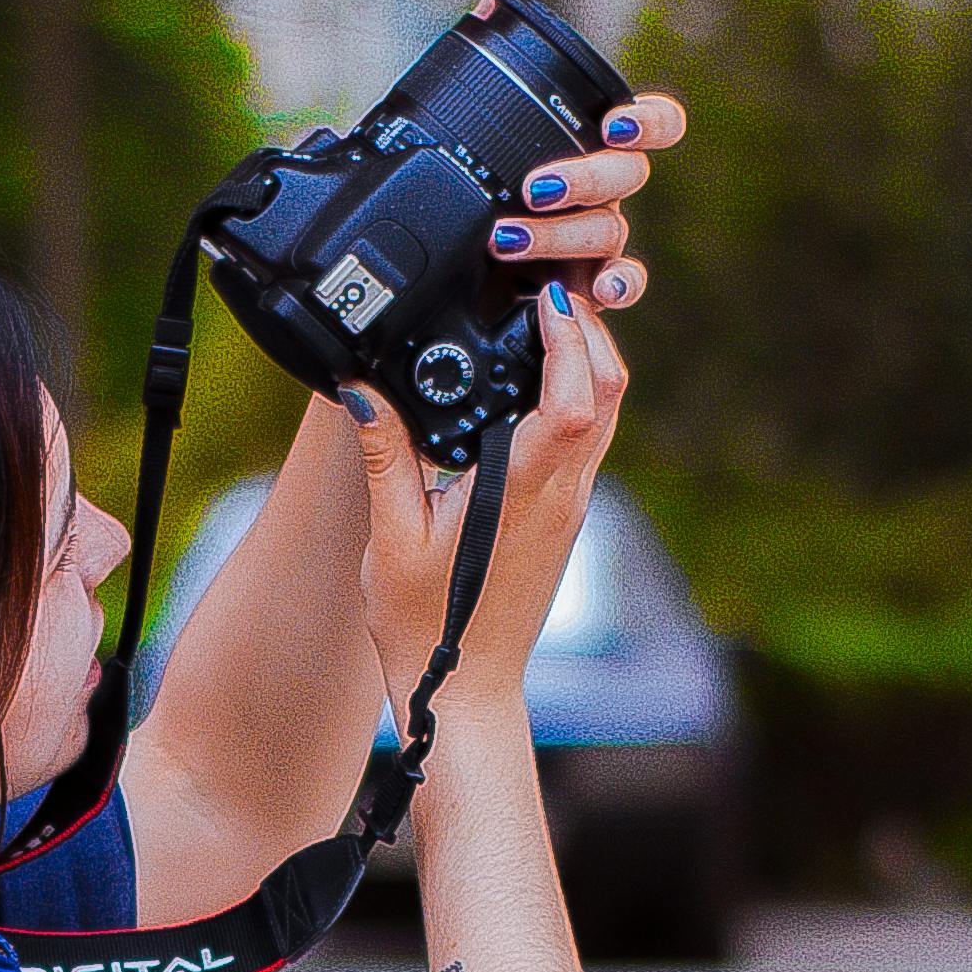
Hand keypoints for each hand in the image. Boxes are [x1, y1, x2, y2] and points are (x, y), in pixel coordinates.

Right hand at [347, 265, 635, 730]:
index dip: (570, 337)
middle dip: (586, 325)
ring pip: (609, 409)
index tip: (541, 294)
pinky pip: (591, 434)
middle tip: (545, 281)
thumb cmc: (428, 628)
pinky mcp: (566, 512)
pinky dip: (579, 388)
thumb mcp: (391, 540)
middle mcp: (563, 492)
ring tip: (544, 312)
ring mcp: (572, 503)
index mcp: (525, 492)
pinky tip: (537, 372)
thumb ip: (385, 458)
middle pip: (608, 388)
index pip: (576, 399)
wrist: (469, 691)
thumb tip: (363, 389)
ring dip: (588, 354)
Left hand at [468, 0, 682, 332]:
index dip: (647, 121)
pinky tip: (596, 293)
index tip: (612, 123)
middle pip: (626, 178)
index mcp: (601, 146)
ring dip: (564, 234)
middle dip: (583, 179)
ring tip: (509, 237)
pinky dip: (617, 289)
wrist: (462, 247)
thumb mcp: (483, 112)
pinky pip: (621, 287)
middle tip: (535, 188)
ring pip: (609, 233)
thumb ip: (497, 47)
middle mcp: (611, 192)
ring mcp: (603, 239)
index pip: (656, 124)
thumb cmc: (491, 173)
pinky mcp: (588, 282)